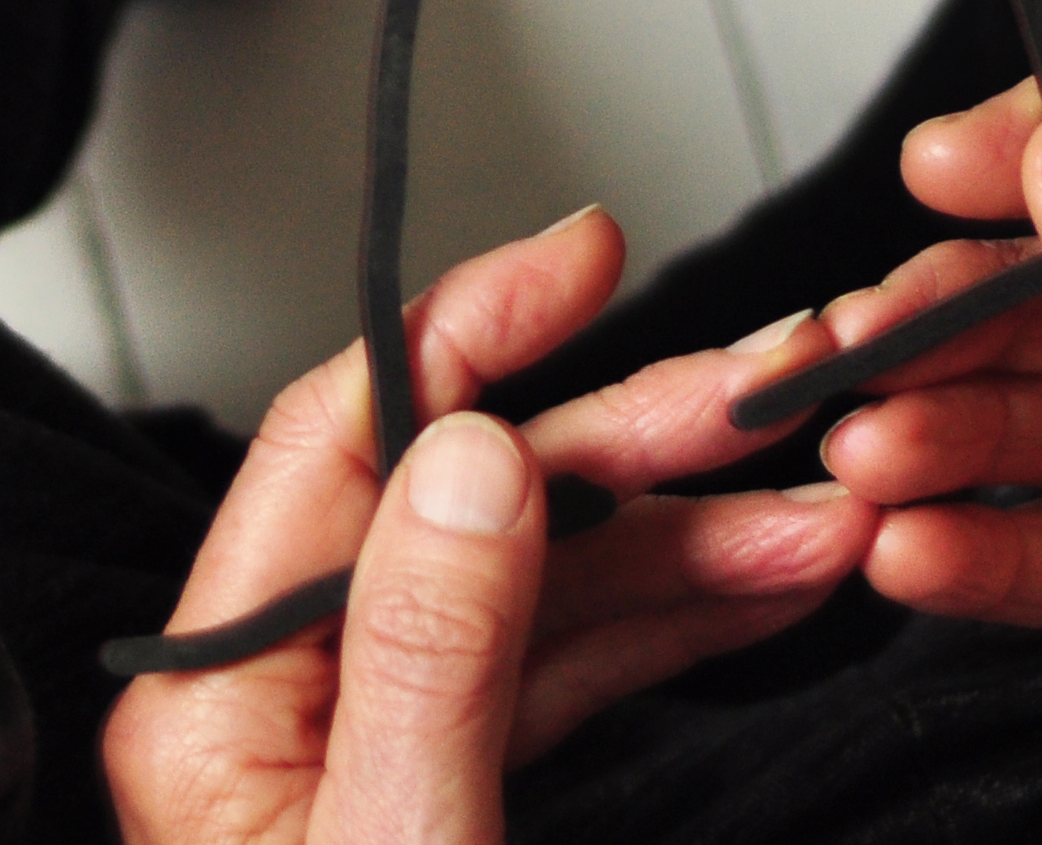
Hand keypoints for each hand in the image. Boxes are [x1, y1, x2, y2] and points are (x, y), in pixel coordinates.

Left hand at [102, 209, 875, 839]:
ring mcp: (370, 737)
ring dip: (683, 533)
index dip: (465, 332)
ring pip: (538, 581)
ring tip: (820, 500)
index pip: (345, 444)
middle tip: (771, 395)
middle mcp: (285, 691)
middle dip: (626, 441)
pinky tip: (771, 579)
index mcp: (221, 693)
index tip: (586, 257)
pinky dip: (672, 619)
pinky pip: (563, 669)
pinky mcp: (446, 785)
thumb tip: (471, 446)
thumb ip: (430, 658)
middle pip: (464, 504)